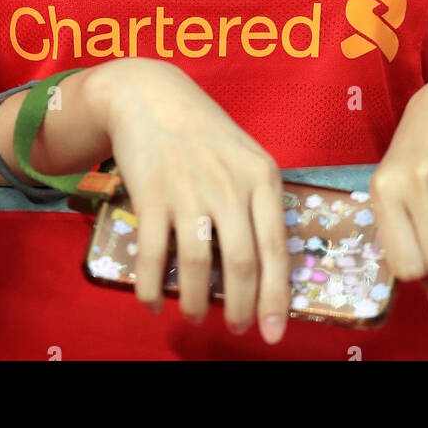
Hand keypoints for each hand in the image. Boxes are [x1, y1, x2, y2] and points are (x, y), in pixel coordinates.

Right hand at [82, 57, 289, 344]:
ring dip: (198, 302)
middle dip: (243, 307)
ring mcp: (189, 189)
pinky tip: (155, 301)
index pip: (275, 248)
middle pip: (242, 263)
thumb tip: (268, 264)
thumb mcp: (246, 155)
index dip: (276, 297)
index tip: (274, 332)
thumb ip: (258, 201)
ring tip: (197, 314)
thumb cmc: (204, 131)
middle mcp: (229, 184)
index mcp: (261, 176)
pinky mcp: (152, 194)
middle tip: (240, 328)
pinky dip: (153, 288)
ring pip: (198, 265)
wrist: (151, 95)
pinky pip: (154, 255)